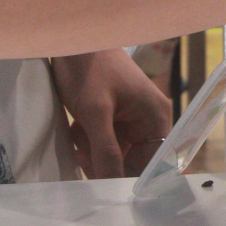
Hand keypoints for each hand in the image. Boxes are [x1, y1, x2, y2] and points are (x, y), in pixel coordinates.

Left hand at [51, 48, 173, 177]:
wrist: (70, 38)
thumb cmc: (88, 67)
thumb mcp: (95, 112)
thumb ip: (105, 150)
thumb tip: (112, 184)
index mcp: (155, 116)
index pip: (154, 161)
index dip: (134, 176)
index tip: (110, 188)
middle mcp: (146, 119)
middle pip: (132, 160)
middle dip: (107, 162)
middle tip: (84, 156)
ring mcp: (128, 118)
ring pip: (114, 153)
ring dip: (94, 152)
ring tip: (78, 137)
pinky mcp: (111, 117)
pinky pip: (103, 142)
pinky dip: (88, 142)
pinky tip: (76, 131)